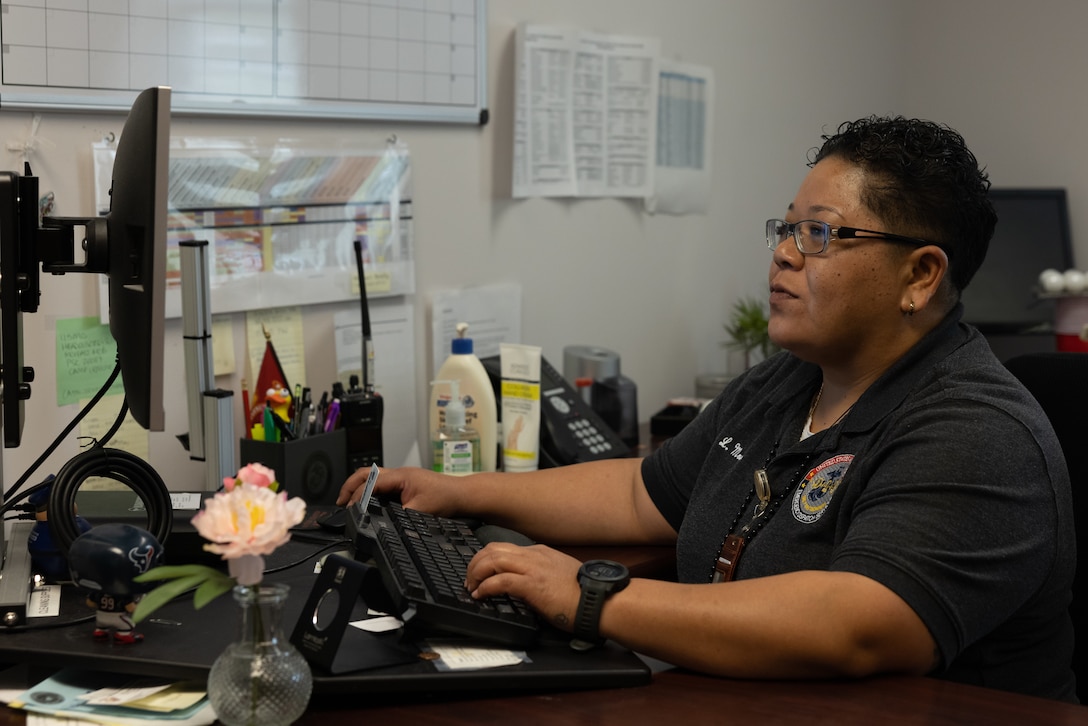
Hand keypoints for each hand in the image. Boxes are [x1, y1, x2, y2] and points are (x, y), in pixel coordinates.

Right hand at [336, 465, 460, 515]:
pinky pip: (382, 485)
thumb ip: (400, 516)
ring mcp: (401, 479)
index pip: (370, 482)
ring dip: (359, 488)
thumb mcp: (421, 511)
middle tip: (340, 501)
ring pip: (373, 478)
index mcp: (400, 476)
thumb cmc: (446, 498)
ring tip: (349, 502)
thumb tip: (383, 523)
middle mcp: (399, 474)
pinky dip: (370, 492)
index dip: (357, 495)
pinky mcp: (405, 485)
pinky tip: (368, 503)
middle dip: (350, 486)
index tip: (349, 508)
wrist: (463, 495)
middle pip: (366, 474)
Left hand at [465, 543, 582, 631]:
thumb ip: (539, 575)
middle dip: (474, 564)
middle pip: (491, 549)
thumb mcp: (557, 576)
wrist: (599, 600)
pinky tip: (481, 595)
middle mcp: (534, 555)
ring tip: (471, 587)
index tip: (478, 574)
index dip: (485, 560)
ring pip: (492, 559)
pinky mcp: (532, 585)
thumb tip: (524, 585)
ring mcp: (533, 568)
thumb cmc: (583, 594)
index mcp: (539, 553)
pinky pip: (500, 580)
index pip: (503, 548)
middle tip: (469, 580)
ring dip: (476, 573)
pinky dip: (486, 587)